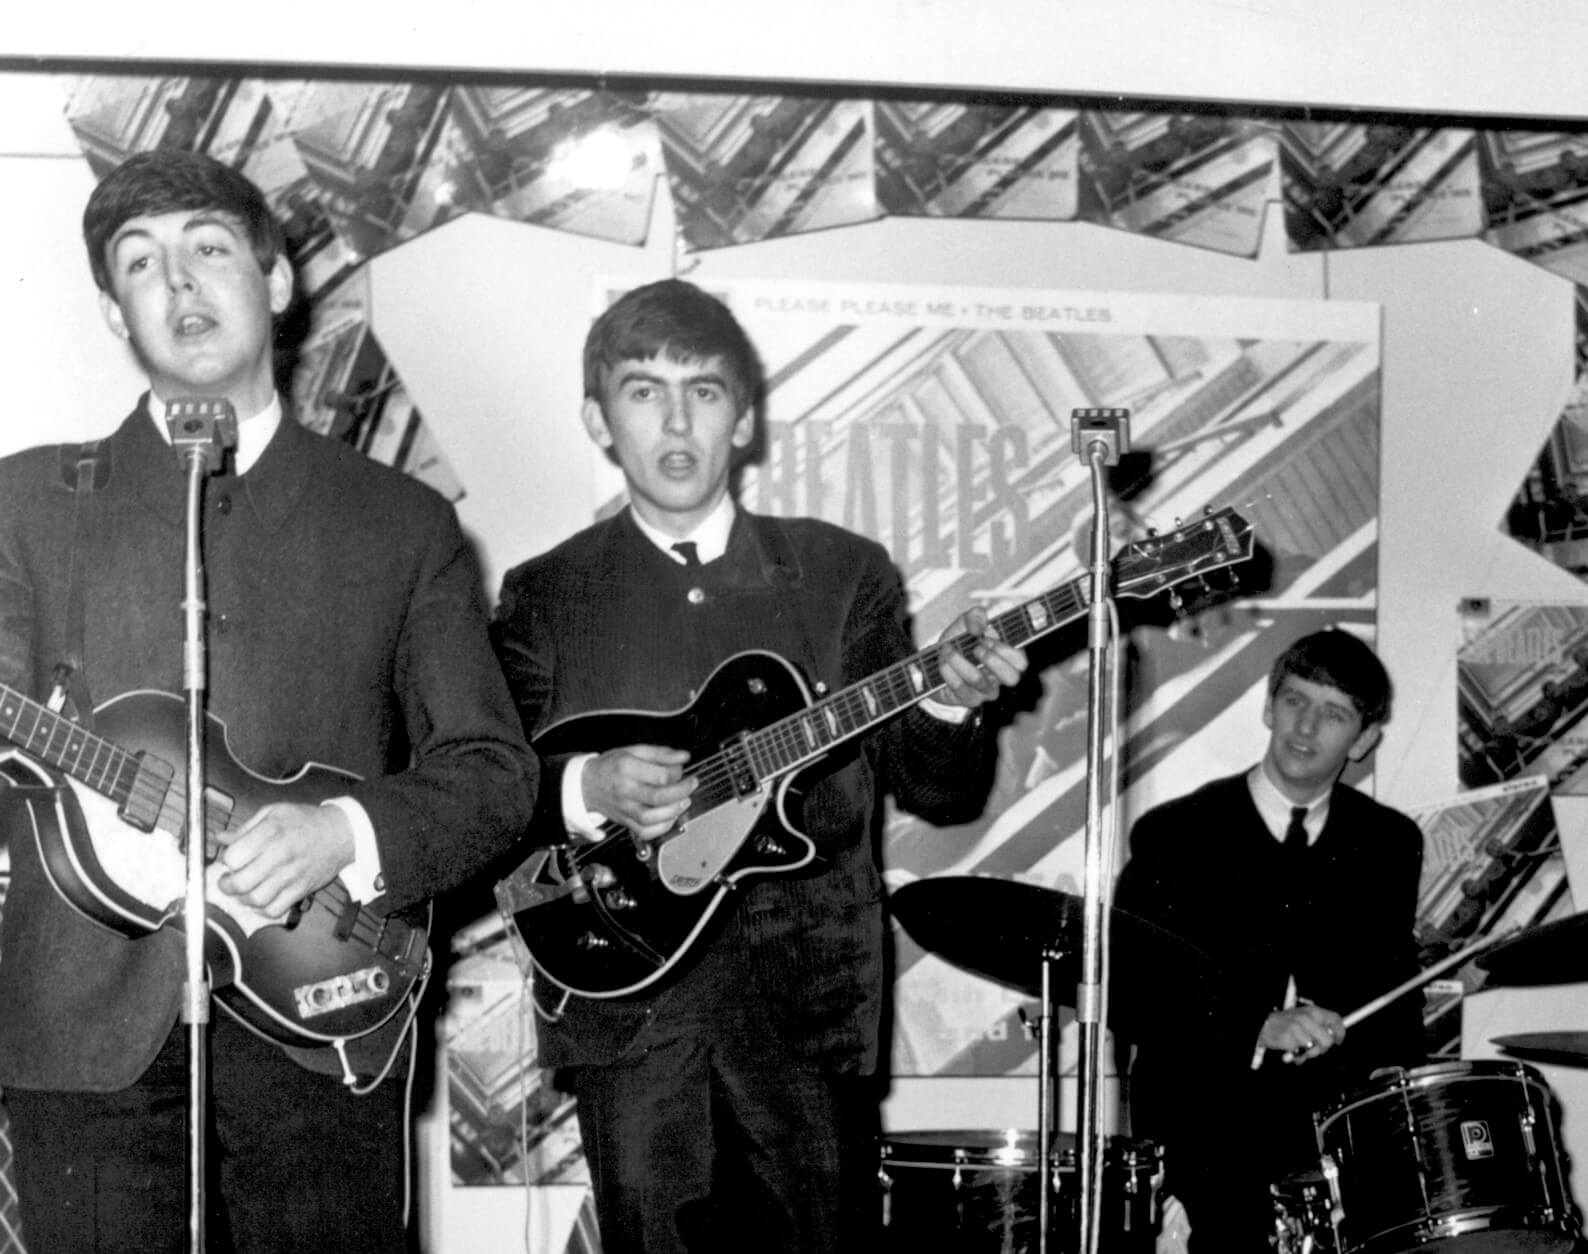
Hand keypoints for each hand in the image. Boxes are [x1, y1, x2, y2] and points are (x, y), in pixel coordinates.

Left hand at [216, 802, 354, 920]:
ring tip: (244, 890)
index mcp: (270, 832)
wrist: (342, 832)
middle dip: (226, 885)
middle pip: (241, 882)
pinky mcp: (301, 890)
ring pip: (256, 900)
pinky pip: (274, 910)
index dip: (226, 860)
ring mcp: (292, 875)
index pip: (234, 856)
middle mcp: (280, 855)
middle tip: (226, 882)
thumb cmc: (306, 821)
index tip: (230, 859)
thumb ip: (245, 827)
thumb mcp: (274, 812)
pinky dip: (262, 909)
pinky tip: (262, 898)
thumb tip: (220, 838)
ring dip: (243, 898)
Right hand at [583, 744, 694, 840]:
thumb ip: (660, 753)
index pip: (660, 775)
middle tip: (691, 784)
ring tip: (684, 801)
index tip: (682, 769)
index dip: (678, 773)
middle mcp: (625, 790)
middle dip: (682, 791)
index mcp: (627, 768)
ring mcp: (624, 809)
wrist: (586, 784)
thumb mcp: (633, 750)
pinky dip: (662, 827)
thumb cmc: (611, 766)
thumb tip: (684, 757)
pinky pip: (645, 832)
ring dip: (674, 811)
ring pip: (652, 818)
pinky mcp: (625, 822)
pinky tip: (671, 816)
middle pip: (658, 797)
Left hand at [934, 607, 1027, 709]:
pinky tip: (942, 662)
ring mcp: (986, 692)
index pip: (1021, 662)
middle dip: (992, 659)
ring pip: (980, 681)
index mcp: (1006, 659)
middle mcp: (1000, 678)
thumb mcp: (966, 623)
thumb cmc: (958, 642)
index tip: (987, 638)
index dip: (1006, 650)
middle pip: (1012, 678)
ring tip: (948, 649)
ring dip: (960, 661)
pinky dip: (949, 672)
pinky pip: (961, 689)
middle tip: (975, 647)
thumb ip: (975, 616)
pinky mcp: (968, 699)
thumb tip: (978, 627)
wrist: (934, 662)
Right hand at [1260, 1002, 1346, 1063]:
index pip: (1335, 1019)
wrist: (1261, 1024)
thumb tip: (1334, 1039)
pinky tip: (1291, 1053)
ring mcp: (1296, 1027)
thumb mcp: (1304, 1020)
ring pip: (1315, 1050)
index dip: (1340, 1033)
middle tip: (1313, 1049)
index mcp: (1312, 1011)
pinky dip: (1297, 1057)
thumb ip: (1319, 1027)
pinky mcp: (1288, 1038)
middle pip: (1328, 1040)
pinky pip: (1301, 1054)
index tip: (1338, 1042)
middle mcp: (1306, 1017)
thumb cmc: (1286, 1025)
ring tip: (1300, 1051)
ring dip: (1309, 1055)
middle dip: (1322, 1049)